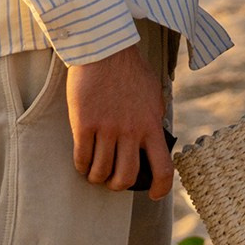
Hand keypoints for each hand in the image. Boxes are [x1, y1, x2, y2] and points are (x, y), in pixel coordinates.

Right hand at [66, 44, 172, 197]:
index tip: (154, 194)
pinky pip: (82, 158)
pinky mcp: (85, 123)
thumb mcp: (153, 95)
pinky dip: (82, 166)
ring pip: (101, 172)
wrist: (105, 50)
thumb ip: (153, 119)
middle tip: (112, 180)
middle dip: (117, 185)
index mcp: (151, 125)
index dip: (160, 188)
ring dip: (97, 177)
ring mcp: (107, 128)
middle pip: (126, 177)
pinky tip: (82, 161)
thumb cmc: (130, 70)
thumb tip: (155, 141)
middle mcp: (131, 131)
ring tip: (94, 172)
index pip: (163, 168)